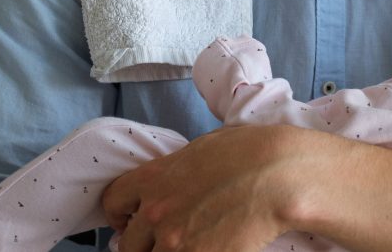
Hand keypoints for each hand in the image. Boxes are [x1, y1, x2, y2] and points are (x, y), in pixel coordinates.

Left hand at [102, 124, 303, 251]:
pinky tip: (210, 249)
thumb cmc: (248, 153)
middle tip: (163, 243)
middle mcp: (156, 212)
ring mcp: (175, 241)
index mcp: (154, 178)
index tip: (128, 222)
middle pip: (129, 243)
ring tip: (190, 246)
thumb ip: (175, 169)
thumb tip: (173, 181)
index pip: (113, 202)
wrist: (278, 175)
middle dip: (143, 245)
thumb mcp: (200, 149)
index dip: (120, 215)